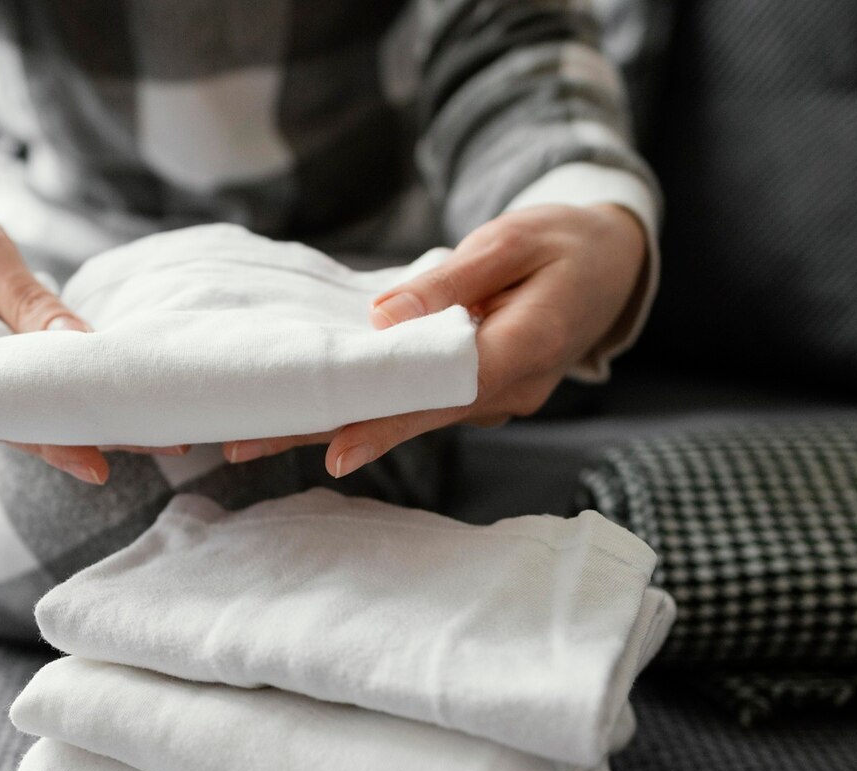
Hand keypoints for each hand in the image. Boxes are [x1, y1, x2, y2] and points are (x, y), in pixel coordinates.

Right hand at [0, 188, 184, 483]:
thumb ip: (28, 301)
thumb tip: (83, 347)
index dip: (47, 443)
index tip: (96, 464)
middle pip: (30, 424)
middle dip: (97, 438)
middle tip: (166, 446)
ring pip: (46, 412)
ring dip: (104, 423)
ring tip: (170, 437)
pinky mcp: (9, 368)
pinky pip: (49, 389)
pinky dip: (91, 395)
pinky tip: (138, 406)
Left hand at [221, 203, 647, 475]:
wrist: (612, 261)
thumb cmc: (564, 240)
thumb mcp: (513, 238)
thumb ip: (452, 279)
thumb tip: (384, 314)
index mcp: (526, 349)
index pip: (444, 395)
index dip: (386, 422)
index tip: (331, 446)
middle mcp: (510, 390)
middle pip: (411, 418)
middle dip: (329, 432)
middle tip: (244, 446)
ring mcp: (495, 398)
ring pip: (409, 416)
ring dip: (338, 423)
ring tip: (256, 435)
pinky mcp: (478, 391)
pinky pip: (419, 401)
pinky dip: (368, 406)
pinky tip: (309, 410)